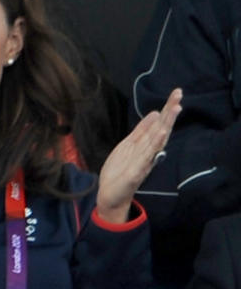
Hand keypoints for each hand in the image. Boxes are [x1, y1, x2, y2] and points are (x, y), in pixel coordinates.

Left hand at [96, 88, 182, 221]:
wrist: (110, 195)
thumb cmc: (120, 171)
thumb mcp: (128, 145)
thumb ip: (141, 131)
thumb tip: (155, 113)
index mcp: (146, 145)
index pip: (159, 124)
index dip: (167, 108)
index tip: (176, 93)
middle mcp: (148, 152)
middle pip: (162, 128)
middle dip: (170, 111)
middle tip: (179, 94)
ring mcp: (144, 162)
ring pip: (158, 140)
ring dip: (167, 124)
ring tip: (175, 108)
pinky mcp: (137, 172)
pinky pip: (148, 157)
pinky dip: (156, 145)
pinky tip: (162, 133)